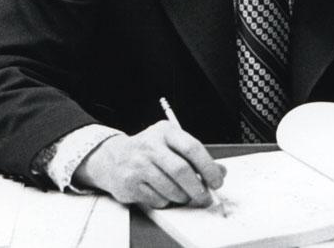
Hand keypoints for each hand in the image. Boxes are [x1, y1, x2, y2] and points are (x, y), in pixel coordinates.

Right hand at [72, 121, 225, 207]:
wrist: (113, 157)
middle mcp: (150, 145)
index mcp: (165, 131)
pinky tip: (163, 193)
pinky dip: (166, 201)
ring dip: (182, 197)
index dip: (209, 167)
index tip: (217, 180)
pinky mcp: (130, 183)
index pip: (192, 148)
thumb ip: (196, 157)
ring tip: (183, 195)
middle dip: (197, 188)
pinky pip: (157, 199)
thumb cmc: (149, 151)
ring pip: (170, 188)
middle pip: (181, 170)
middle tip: (205, 196)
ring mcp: (138, 164)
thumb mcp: (172, 145)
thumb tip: (220, 172)